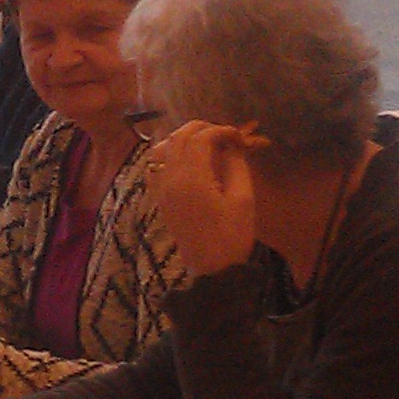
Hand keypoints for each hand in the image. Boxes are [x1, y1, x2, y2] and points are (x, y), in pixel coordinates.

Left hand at [149, 120, 262, 275]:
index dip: (221, 130)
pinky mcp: (160, 198)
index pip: (201, 137)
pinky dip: (169, 155)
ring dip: (184, 139)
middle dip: (202, 129)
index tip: (239, 136)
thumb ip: (236, 164)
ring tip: (207, 144)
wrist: (213, 270)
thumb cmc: (233, 236)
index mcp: (192, 178)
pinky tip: (186, 161)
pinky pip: (155, 166)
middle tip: (224, 135)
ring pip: (164, 148)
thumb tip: (233, 143)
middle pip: (179, 137)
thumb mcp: (243, 198)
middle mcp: (171, 179)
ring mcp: (161, 189)